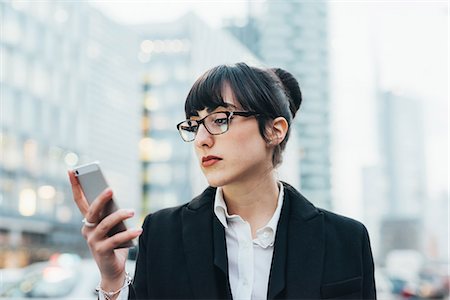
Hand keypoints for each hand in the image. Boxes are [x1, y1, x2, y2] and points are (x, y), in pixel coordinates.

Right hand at [68, 170, 142, 287]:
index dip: (75, 186)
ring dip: (119, 216)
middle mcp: (87, 230)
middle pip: (92, 211)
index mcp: (89, 222)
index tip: (71, 170)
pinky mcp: (102, 251)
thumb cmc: (115, 243)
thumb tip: (115, 198)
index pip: (80, 201)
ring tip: (132, 211)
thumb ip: (111, 213)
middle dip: (100, 199)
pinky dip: (128, 234)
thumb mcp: (113, 226)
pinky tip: (139, 229)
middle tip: (111, 189)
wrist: (113, 270)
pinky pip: (116, 240)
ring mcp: (93, 241)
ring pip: (105, 224)